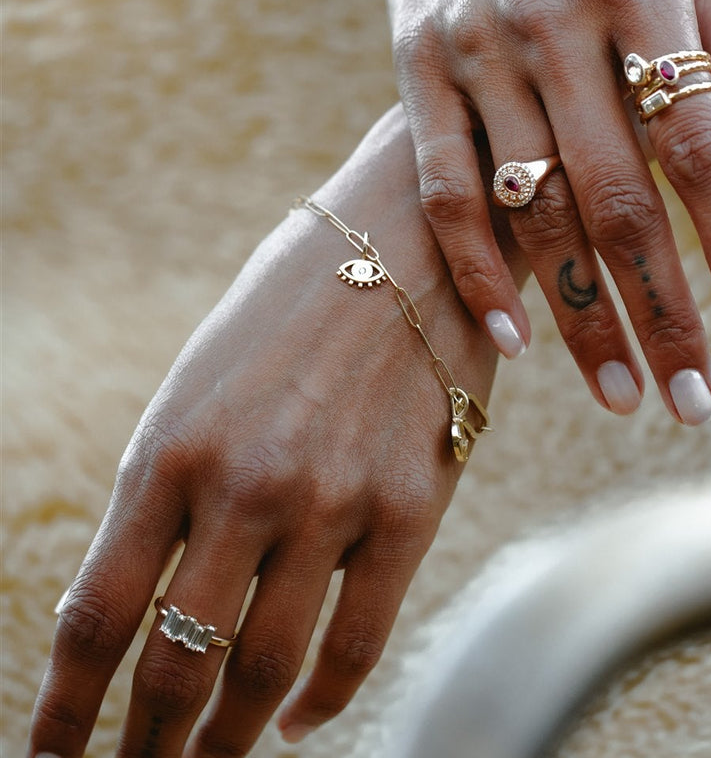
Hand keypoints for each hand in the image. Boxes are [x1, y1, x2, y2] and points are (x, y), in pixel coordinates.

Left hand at [28, 107, 501, 754]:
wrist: (415, 236)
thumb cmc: (298, 304)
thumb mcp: (204, 379)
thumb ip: (173, 486)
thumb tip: (151, 599)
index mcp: (172, 446)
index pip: (96, 619)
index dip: (62, 716)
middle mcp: (245, 484)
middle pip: (174, 665)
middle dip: (143, 747)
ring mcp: (333, 501)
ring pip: (263, 674)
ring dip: (225, 743)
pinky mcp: (411, 506)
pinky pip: (357, 641)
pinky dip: (322, 702)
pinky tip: (300, 720)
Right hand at [383, 0, 710, 425]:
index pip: (698, 140)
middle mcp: (553, 21)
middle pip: (617, 196)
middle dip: (662, 311)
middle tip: (696, 404)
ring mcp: (475, 47)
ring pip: (532, 209)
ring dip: (579, 315)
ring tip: (623, 395)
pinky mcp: (415, 67)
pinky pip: (444, 187)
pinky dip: (476, 268)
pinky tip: (513, 338)